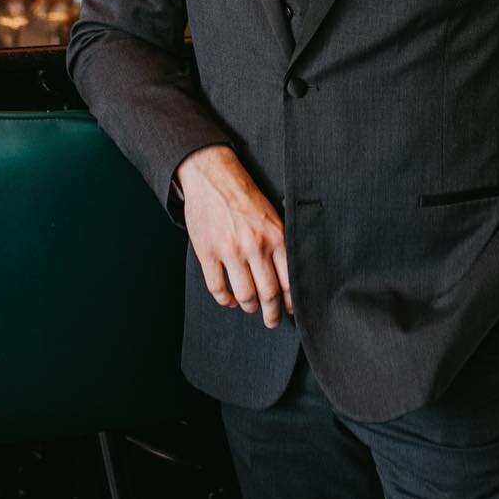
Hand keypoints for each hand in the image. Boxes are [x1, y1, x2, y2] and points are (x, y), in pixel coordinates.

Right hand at [176, 146, 293, 329]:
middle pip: (268, 294)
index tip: (289, 311)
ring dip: (248, 307)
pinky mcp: (208, 253)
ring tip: (250, 308)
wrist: (213, 176)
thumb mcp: (273, 215)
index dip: (290, 302)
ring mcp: (230, 251)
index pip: (289, 281)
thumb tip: (290, 275)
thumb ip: (280, 243)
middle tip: (272, 322)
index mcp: (275, 236)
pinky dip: (224, 300)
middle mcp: (254, 246)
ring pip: (244, 295)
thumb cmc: (245, 195)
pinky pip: (217, 288)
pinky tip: (228, 300)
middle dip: (271, 314)